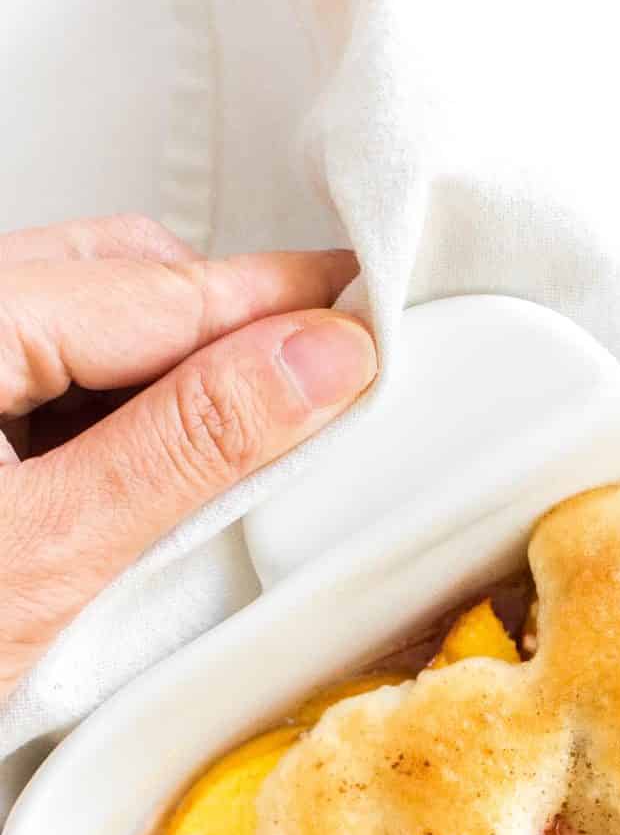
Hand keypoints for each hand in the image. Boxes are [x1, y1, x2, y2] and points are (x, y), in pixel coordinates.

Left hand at [0, 213, 376, 691]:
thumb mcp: (56, 556)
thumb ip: (193, 446)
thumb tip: (310, 362)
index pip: (150, 285)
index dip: (272, 304)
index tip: (368, 319)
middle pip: (112, 277)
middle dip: (220, 328)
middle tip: (327, 386)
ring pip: (75, 326)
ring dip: (165, 380)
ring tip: (242, 455)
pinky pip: (36, 385)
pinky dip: (106, 425)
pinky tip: (146, 493)